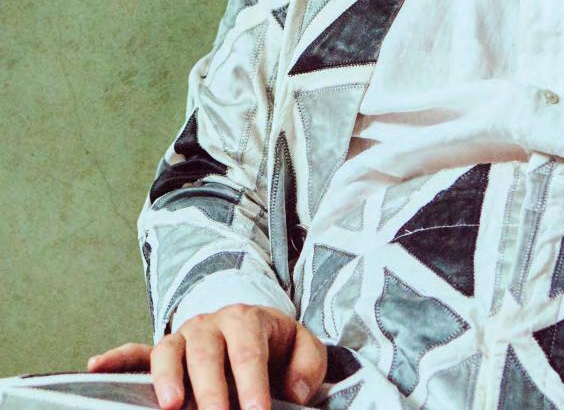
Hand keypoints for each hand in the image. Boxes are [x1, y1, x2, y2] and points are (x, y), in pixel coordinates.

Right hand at [85, 304, 326, 409]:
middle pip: (205, 354)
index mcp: (246, 320)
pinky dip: (116, 358)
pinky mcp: (160, 351)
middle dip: (210, 390)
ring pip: (168, 352)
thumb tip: (293, 392)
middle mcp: (210, 325)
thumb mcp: (303, 347)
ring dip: (167, 378)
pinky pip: (135, 352)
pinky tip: (97, 367)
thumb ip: (308, 365)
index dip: (251, 384)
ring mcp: (182, 337)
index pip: (248, 353)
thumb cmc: (276, 346)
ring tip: (172, 406)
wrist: (251, 328)